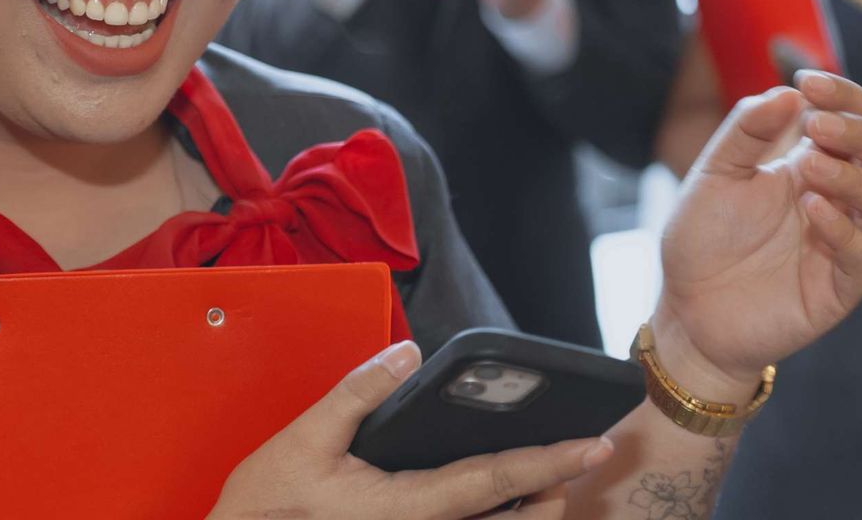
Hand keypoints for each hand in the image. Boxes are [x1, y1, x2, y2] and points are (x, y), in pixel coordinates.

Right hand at [208, 341, 611, 519]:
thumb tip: (407, 356)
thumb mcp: (306, 438)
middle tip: (585, 454)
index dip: (550, 461)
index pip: (496, 480)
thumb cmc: (267, 505)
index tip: (593, 444)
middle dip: (556, 492)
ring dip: (530, 510)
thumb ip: (358, 393)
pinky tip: (499, 496)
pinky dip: (497, 517)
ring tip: (552, 475)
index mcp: (408, 506)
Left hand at [650, 72, 861, 401]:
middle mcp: (840, 197)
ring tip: (810, 167)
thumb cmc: (705, 238)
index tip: (808, 81)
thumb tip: (787, 90)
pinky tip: (811, 208)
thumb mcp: (715, 172)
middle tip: (817, 125)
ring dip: (855, 177)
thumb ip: (747, 130)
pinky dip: (843, 226)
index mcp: (814, 161)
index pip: (857, 116)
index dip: (844, 95)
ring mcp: (846, 240)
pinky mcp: (842, 285)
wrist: (688, 309)